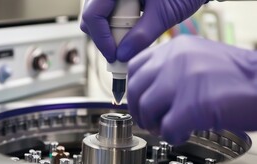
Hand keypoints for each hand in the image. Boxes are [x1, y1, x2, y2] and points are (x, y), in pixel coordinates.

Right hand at [80, 0, 204, 61]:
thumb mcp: (164, 14)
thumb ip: (142, 36)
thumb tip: (122, 55)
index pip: (94, 14)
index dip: (101, 38)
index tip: (114, 55)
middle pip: (92, 16)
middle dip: (105, 37)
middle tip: (122, 51)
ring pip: (97, 16)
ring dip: (112, 32)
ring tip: (131, 37)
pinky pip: (107, 14)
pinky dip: (117, 25)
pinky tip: (132, 29)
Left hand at [127, 35, 256, 143]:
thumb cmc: (239, 79)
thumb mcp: (198, 61)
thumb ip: (171, 71)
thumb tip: (148, 92)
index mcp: (176, 48)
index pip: (136, 67)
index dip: (134, 90)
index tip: (139, 102)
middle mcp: (176, 59)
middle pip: (136, 90)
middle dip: (140, 111)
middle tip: (151, 122)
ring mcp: (183, 80)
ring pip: (147, 108)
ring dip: (154, 125)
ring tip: (168, 128)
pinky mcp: (193, 105)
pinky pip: (166, 127)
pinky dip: (172, 136)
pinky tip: (183, 134)